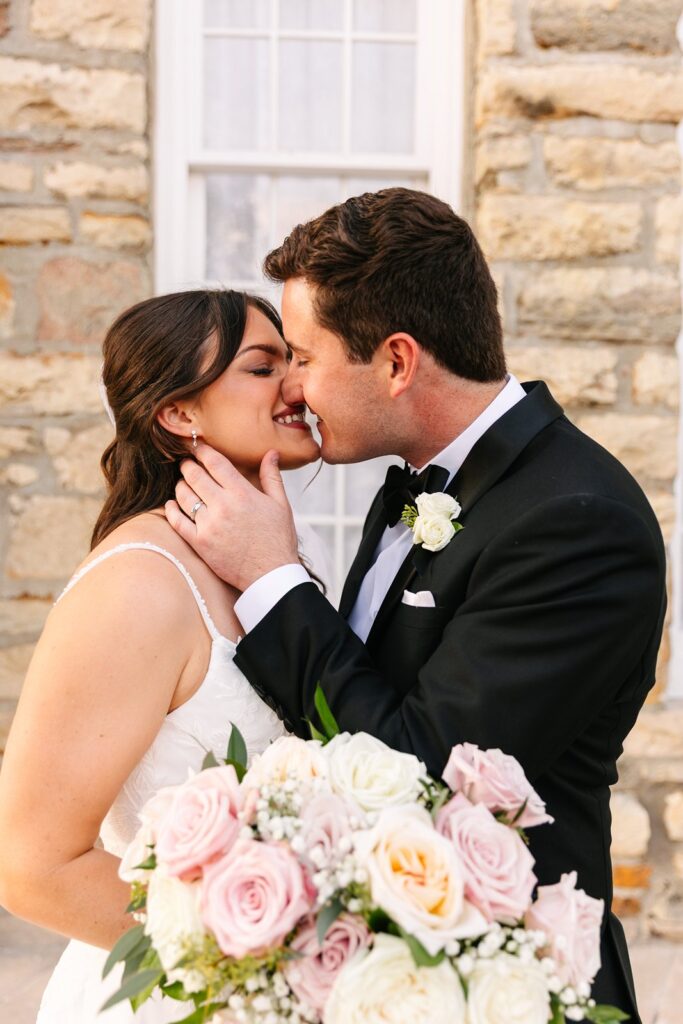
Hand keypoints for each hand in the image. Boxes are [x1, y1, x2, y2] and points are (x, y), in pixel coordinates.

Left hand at [165, 444, 300, 590]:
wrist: (271, 574)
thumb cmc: (278, 540)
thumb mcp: (281, 505)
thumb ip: (272, 477)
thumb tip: (271, 453)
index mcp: (243, 493)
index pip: (215, 463)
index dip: (203, 452)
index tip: (198, 448)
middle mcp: (223, 506)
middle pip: (195, 475)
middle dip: (188, 465)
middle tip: (187, 463)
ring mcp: (209, 525)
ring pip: (183, 495)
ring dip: (181, 486)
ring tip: (184, 484)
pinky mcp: (199, 543)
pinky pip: (176, 521)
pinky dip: (171, 509)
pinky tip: (172, 505)